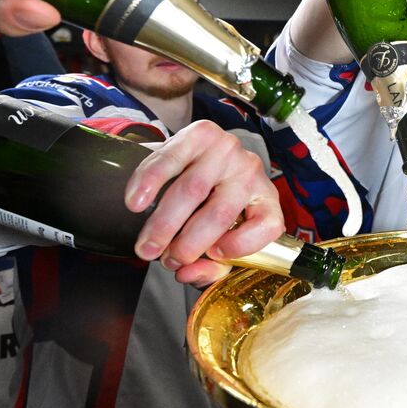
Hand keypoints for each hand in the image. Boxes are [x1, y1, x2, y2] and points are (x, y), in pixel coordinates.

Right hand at [122, 120, 284, 286]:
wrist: (189, 159)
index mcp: (265, 200)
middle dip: (188, 244)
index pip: (269, 225)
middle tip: (165, 261)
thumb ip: (208, 264)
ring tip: (147, 246)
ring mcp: (227, 149)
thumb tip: (186, 274)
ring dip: (165, 223)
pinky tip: (137, 203)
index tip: (215, 256)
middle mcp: (251, 172)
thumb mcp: (216, 236)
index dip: (243, 245)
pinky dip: (149, 183)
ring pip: (193, 188)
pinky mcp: (200, 133)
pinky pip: (171, 159)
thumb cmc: (206, 204)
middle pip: (220, 213)